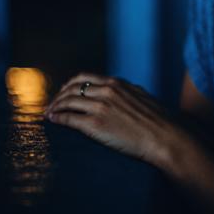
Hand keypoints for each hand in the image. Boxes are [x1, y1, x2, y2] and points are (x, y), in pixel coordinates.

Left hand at [44, 72, 181, 166]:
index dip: (71, 84)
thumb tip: (120, 91)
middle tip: (54, 103)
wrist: (164, 136)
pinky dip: (58, 118)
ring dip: (55, 106)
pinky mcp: (96, 125)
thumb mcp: (141, 96)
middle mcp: (107, 91)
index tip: (65, 91)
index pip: (85, 77)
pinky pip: (70, 118)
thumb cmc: (158, 120)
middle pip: (73, 88)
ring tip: (49, 113)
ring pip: (69, 101)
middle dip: (60, 95)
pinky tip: (53, 120)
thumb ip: (126, 92)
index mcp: (117, 83)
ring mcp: (100, 107)